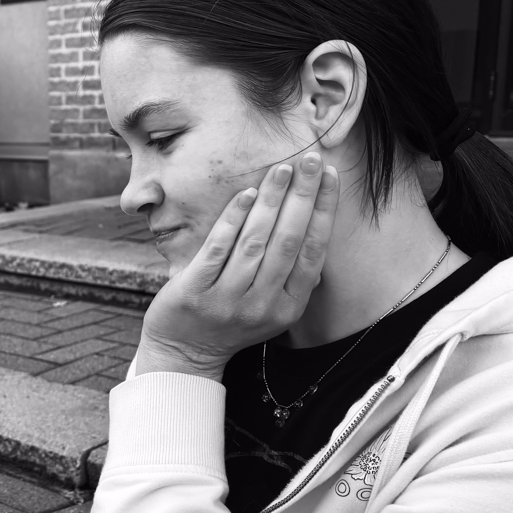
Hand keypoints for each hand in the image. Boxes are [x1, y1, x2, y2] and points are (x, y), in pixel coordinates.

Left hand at [135, 153, 338, 378]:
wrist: (183, 353)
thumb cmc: (230, 321)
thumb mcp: (271, 309)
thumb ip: (293, 277)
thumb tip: (318, 228)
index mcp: (288, 307)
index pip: (313, 251)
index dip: (323, 211)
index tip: (329, 175)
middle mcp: (262, 306)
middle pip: (288, 241)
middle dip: (301, 196)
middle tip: (308, 159)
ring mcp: (228, 301)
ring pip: (255, 242)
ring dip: (271, 200)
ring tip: (281, 169)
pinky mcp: (195, 292)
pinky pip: (218, 248)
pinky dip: (233, 218)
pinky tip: (246, 194)